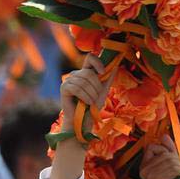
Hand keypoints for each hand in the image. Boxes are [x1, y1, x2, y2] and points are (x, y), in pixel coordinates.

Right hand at [48, 54, 115, 178]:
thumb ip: (108, 78)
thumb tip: (115, 65)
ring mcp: (68, 80)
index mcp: (84, 72)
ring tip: (91, 102)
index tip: (104, 72)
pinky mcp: (64, 88)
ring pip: (83, 81)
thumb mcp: (103, 91)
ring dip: (91, 94)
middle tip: (96, 97)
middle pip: (88, 72)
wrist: (82, 121)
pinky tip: (86, 103)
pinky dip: (84, 97)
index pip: (90, 57)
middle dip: (96, 86)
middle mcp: (75, 74)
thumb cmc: (92, 106)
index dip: (98, 62)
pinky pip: (76, 88)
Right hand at [139, 134, 179, 178]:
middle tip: (171, 170)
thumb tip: (164, 135)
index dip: (161, 150)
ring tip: (174, 174)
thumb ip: (167, 148)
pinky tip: (176, 176)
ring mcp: (149, 171)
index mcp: (144, 167)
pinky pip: (170, 162)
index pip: (151, 147)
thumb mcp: (168, 163)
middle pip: (160, 149)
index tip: (166, 159)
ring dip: (175, 162)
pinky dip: (177, 166)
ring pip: (166, 155)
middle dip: (169, 156)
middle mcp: (144, 168)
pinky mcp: (156, 175)